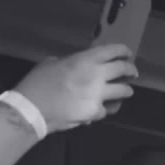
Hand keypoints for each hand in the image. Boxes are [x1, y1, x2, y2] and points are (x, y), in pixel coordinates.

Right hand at [13, 45, 136, 132]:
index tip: (127, 54)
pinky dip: (104, 109)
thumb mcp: (52, 64)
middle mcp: (95, 76)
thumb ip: (71, 63)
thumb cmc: (38, 83)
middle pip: (123, 70)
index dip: (123, 51)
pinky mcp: (96, 112)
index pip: (111, 52)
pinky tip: (99, 108)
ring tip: (124, 91)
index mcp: (84, 60)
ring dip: (125, 91)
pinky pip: (106, 109)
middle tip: (132, 73)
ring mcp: (98, 95)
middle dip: (131, 70)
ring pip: (123, 92)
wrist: (32, 109)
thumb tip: (80, 66)